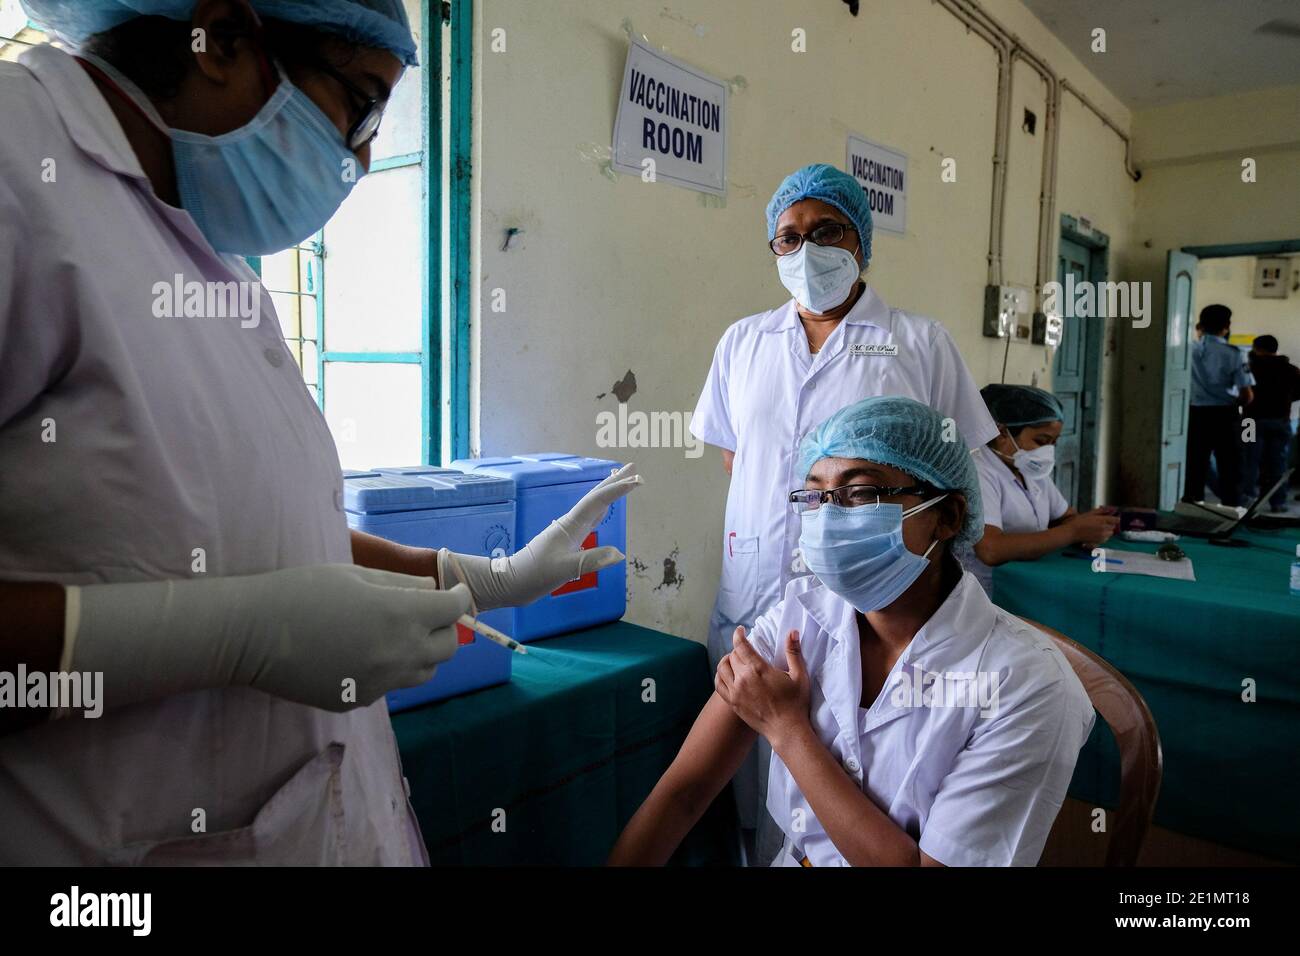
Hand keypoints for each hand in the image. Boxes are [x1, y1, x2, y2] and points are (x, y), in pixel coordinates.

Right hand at [70, 565, 472, 713]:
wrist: (252, 634)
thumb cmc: (302, 591)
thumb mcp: (356, 576)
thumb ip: (401, 585)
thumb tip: (431, 590)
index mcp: (402, 615)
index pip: (453, 610)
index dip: (460, 598)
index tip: (456, 592)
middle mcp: (399, 653)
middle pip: (447, 647)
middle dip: (445, 627)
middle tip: (429, 612)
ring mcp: (380, 683)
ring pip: (425, 672)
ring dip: (423, 652)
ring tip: (399, 635)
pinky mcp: (358, 701)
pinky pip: (390, 686)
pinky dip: (390, 670)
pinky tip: (363, 653)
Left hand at [438, 462, 642, 609]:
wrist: (513, 582)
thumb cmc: (535, 575)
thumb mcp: (565, 570)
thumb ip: (591, 561)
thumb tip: (619, 553)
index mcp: (571, 525)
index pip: (598, 501)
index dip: (618, 489)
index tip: (638, 480)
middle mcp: (571, 523)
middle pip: (596, 497)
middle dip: (615, 482)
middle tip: (634, 468)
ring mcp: (569, 530)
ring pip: (593, 506)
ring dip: (608, 492)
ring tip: (622, 480)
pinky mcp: (567, 540)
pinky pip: (589, 518)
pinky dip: (601, 508)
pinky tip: (604, 509)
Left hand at [715, 627, 810, 745]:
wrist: (786, 730)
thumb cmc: (796, 703)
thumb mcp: (799, 676)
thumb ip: (793, 652)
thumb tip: (792, 632)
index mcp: (758, 669)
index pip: (741, 645)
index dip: (738, 634)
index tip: (740, 630)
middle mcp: (743, 678)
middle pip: (732, 655)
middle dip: (738, 649)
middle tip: (745, 650)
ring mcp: (736, 692)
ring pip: (722, 668)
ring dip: (727, 661)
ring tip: (735, 661)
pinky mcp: (733, 703)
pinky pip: (718, 684)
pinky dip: (720, 676)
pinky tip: (727, 675)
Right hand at [1066, 508, 1118, 546]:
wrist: (1071, 532)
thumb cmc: (1078, 521)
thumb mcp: (1089, 513)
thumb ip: (1100, 511)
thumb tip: (1108, 509)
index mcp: (1103, 520)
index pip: (1117, 520)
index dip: (1115, 518)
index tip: (1111, 518)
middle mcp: (1105, 529)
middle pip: (1113, 527)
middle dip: (1110, 525)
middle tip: (1101, 523)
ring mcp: (1102, 536)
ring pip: (1110, 533)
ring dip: (1107, 531)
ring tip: (1098, 529)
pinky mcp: (1099, 542)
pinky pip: (1106, 538)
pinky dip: (1103, 536)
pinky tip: (1096, 534)